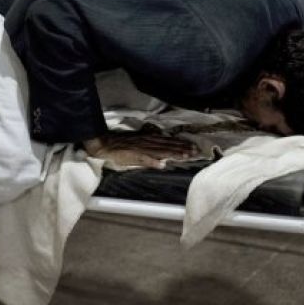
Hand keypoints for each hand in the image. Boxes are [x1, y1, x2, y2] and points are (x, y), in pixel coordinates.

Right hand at [82, 131, 197, 168]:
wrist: (108, 144)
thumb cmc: (124, 145)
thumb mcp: (140, 142)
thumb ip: (152, 148)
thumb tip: (163, 156)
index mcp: (150, 140)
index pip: (169, 142)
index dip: (182, 144)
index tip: (193, 147)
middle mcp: (149, 142)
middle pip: (169, 145)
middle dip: (183, 149)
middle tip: (196, 152)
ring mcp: (142, 148)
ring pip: (161, 151)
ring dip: (173, 153)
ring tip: (185, 156)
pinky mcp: (134, 155)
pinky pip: (145, 158)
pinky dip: (153, 162)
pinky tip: (162, 165)